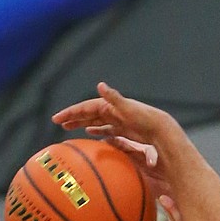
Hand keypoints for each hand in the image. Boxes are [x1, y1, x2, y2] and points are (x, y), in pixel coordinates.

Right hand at [52, 82, 177, 154]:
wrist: (162, 130)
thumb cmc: (146, 120)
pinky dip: (98, 131)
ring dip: (83, 123)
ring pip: (96, 121)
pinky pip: (107, 130)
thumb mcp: (128, 108)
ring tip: (70, 128)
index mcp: (110, 107)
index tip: (56, 119)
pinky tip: (92, 135)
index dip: (71, 113)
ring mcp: (119, 120)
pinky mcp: (125, 130)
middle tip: (58, 123)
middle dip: (73, 117)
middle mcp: (113, 111)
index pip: (85, 108)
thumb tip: (100, 85)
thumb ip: (114, 98)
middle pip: (88, 113)